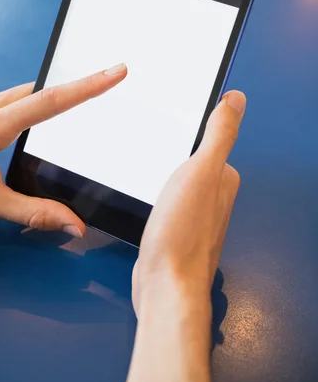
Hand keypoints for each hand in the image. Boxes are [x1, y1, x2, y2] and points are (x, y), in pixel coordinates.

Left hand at [0, 64, 126, 236]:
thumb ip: (33, 213)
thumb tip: (71, 224)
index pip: (52, 101)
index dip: (88, 86)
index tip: (113, 72)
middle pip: (37, 90)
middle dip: (68, 89)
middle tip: (97, 84)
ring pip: (16, 94)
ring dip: (38, 101)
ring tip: (57, 115)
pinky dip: (16, 108)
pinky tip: (13, 127)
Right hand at [122, 91, 245, 381]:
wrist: (163, 283)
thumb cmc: (181, 229)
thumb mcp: (200, 170)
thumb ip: (219, 134)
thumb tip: (237, 99)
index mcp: (223, 180)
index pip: (212, 144)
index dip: (193, 130)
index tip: (171, 116)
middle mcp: (214, 198)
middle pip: (194, 163)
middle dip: (175, 152)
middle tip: (151, 137)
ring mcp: (194, 217)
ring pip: (179, 183)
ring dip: (164, 173)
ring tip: (144, 161)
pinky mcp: (175, 231)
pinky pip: (167, 202)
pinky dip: (157, 194)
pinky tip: (145, 195)